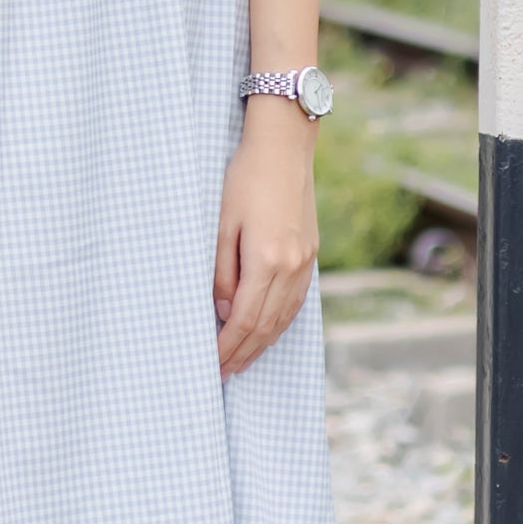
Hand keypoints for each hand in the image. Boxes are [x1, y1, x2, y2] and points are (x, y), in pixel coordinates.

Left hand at [215, 108, 317, 374]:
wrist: (283, 147)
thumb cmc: (244, 180)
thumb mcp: (222, 224)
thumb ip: (223, 273)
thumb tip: (225, 314)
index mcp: (267, 260)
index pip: (245, 320)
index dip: (227, 348)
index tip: (212, 366)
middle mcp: (292, 267)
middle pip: (266, 326)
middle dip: (243, 354)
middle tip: (223, 375)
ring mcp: (305, 262)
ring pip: (283, 318)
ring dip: (261, 344)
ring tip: (241, 362)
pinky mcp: (310, 255)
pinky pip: (295, 302)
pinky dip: (278, 324)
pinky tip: (266, 332)